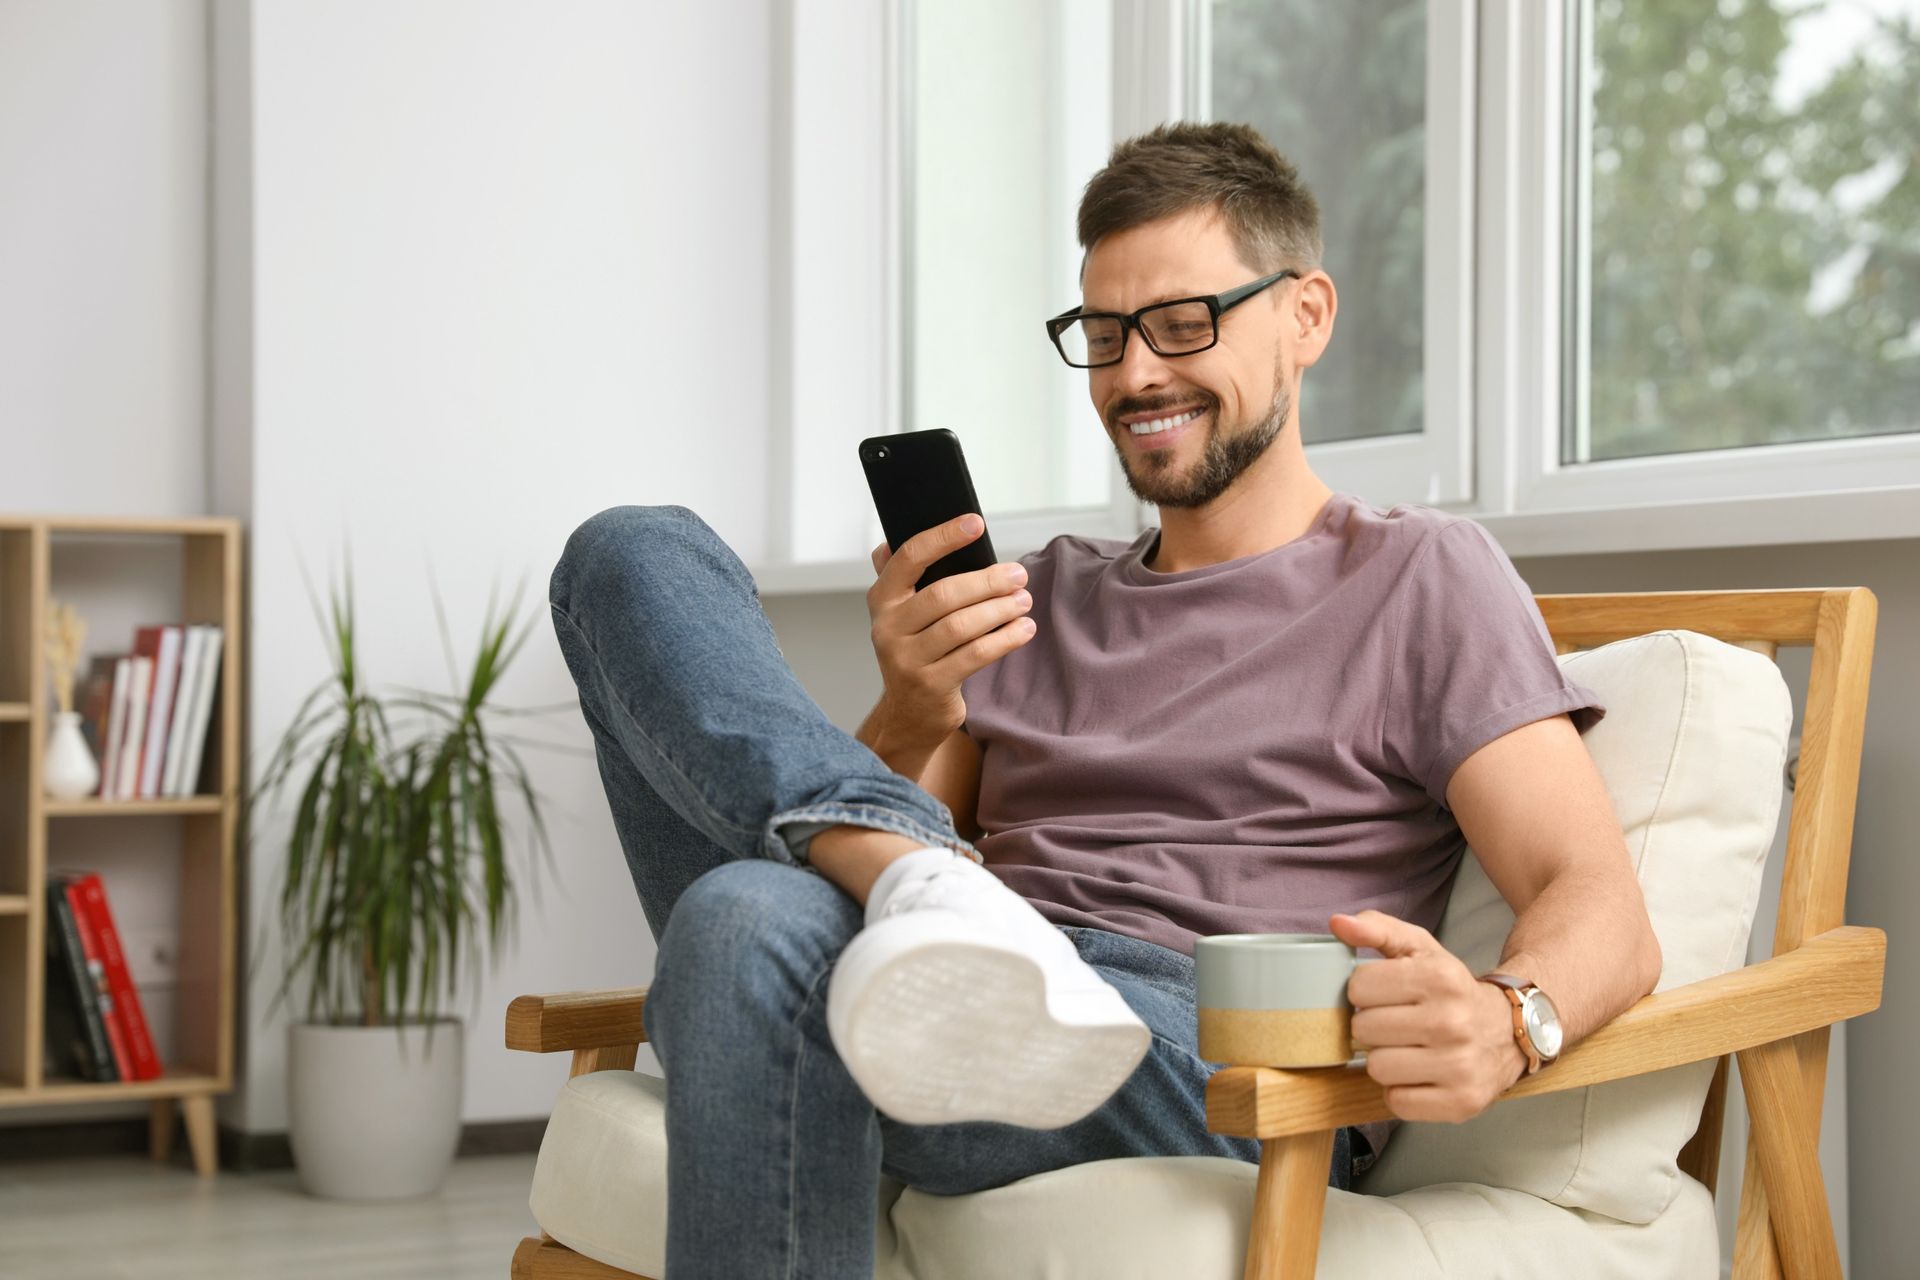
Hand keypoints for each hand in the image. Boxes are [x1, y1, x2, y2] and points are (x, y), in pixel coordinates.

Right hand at [864, 514, 1035, 740]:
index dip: (943, 537)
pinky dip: (1005, 639)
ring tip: (1024, 601)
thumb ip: (901, 577)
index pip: (909, 557)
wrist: (908, 713)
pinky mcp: (931, 685)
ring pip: (961, 626)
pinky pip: (975, 655)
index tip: (976, 523)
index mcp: (882, 599)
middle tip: (1018, 574)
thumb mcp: (902, 613)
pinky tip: (1023, 629)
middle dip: (987, 581)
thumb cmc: (916, 650)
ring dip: (1000, 609)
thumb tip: (890, 539)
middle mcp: (888, 628)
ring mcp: (907, 660)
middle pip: (943, 594)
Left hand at [1329, 909, 1527, 1122]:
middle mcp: (1452, 1021)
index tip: (1384, 995)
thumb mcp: (1420, 950)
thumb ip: (1377, 929)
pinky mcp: (1461, 1102)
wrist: (1508, 1031)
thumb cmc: (1451, 990)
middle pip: (1364, 1029)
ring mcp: (1459, 1065)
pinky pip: (1397, 1103)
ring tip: (1407, 1050)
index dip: (1364, 991)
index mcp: (1439, 977)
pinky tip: (1419, 1075)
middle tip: (1396, 1024)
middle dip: (1373, 1026)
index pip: (1359, 986)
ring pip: (1377, 1068)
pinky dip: (1401, 1092)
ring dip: (1385, 1060)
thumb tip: (1338, 923)